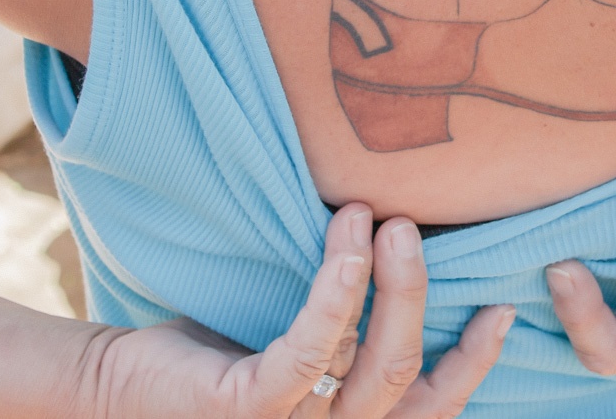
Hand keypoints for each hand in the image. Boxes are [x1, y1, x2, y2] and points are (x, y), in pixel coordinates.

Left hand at [77, 204, 514, 417]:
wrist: (112, 386)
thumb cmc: (210, 357)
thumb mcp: (293, 344)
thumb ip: (345, 327)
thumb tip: (400, 252)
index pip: (432, 410)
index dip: (475, 365)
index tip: (503, 308)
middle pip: (410, 381)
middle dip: (422, 298)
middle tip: (413, 226)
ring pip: (374, 365)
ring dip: (387, 282)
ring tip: (379, 216)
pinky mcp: (248, 408)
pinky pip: (311, 350)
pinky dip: (338, 293)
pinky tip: (348, 242)